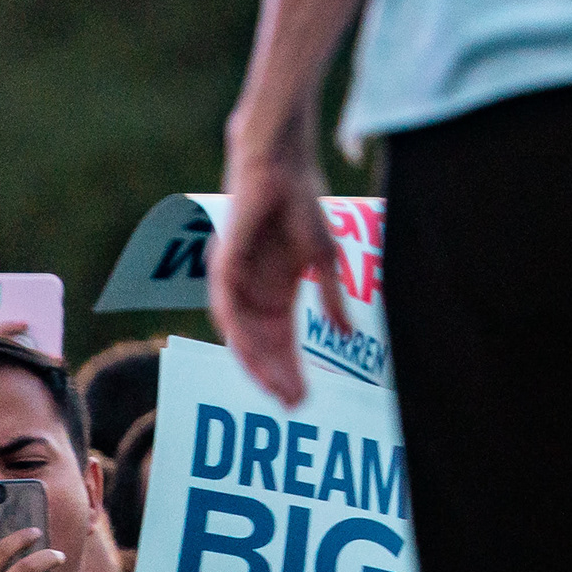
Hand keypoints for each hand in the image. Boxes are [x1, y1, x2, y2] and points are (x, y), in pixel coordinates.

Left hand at [212, 119, 350, 408]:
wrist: (280, 165)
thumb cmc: (302, 205)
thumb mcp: (325, 260)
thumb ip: (332, 298)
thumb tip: (348, 337)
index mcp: (276, 294)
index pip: (281, 343)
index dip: (293, 370)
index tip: (307, 399)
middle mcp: (252, 294)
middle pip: (261, 347)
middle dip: (276, 377)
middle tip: (293, 405)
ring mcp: (236, 281)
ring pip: (241, 335)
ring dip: (257, 363)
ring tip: (277, 387)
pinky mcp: (223, 263)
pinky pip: (225, 306)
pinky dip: (236, 330)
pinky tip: (248, 351)